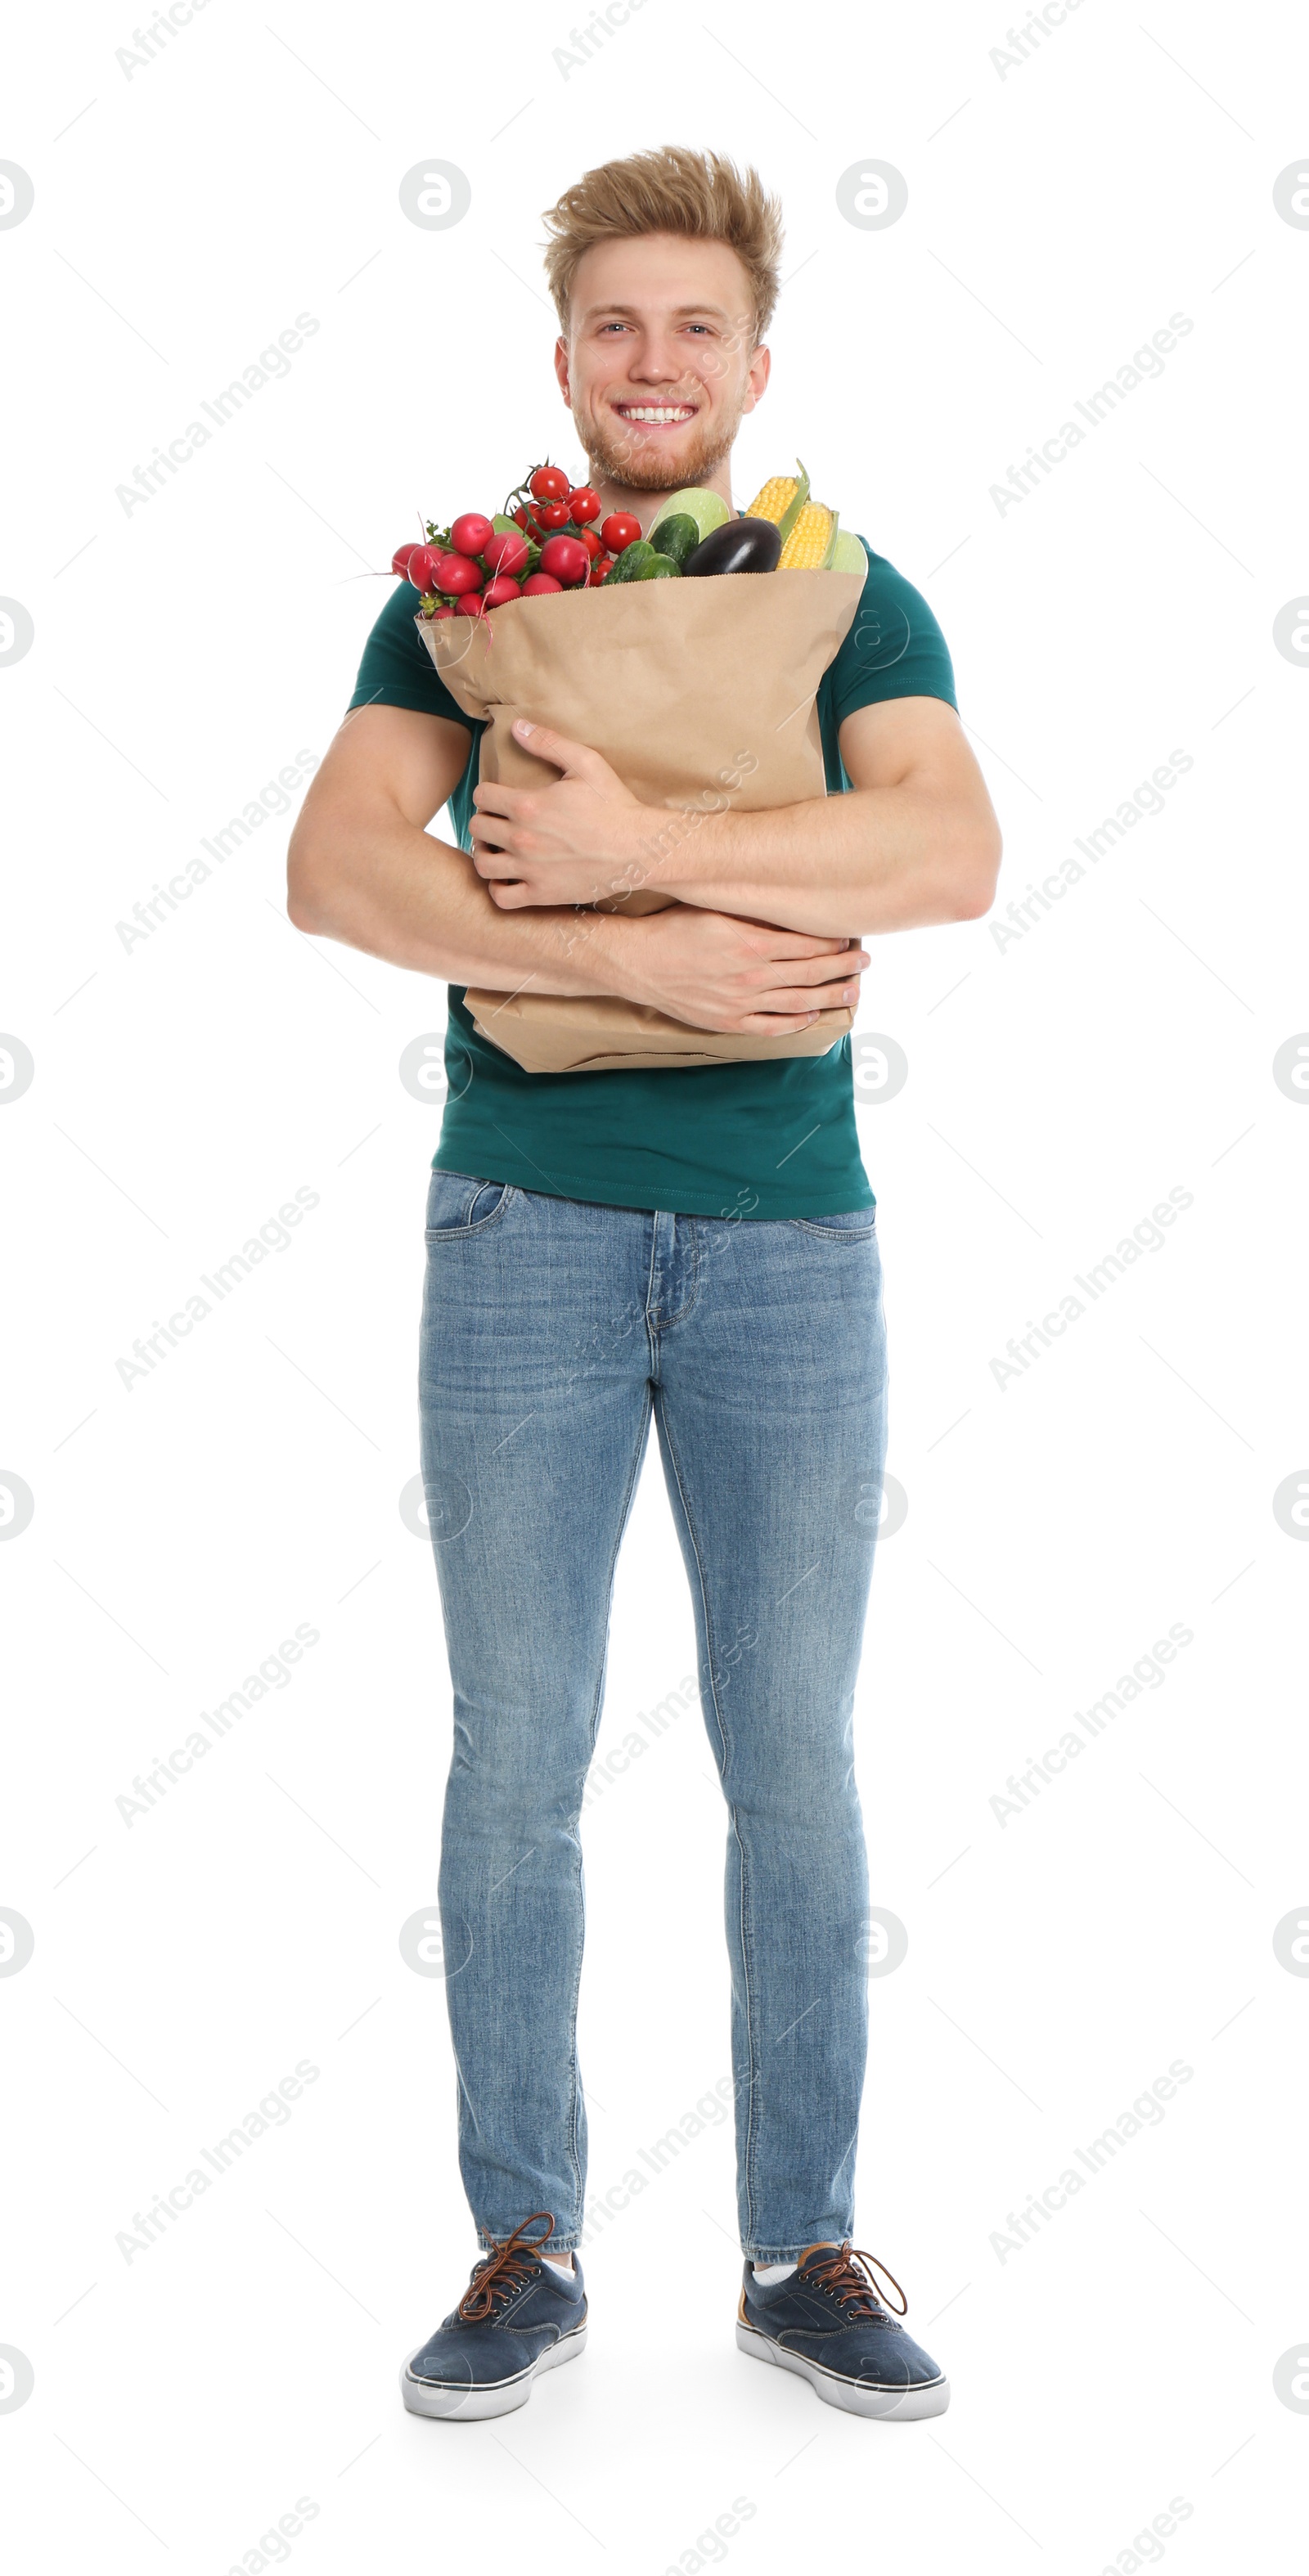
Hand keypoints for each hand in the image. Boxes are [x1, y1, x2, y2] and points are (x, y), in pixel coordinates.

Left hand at [470, 719, 659, 907]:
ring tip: (495, 849)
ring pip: (482, 864)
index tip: (498, 796)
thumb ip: (548, 743)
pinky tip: (508, 878)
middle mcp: (522, 839)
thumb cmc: (614, 804)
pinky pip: (502, 898)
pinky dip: (498, 888)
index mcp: (528, 805)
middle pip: (477, 828)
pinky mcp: (542, 894)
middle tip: (497, 821)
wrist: (639, 848)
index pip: (481, 796)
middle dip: (484, 820)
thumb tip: (516, 726)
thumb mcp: (585, 763)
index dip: (487, 793)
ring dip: (484, 853)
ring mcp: (530, 869)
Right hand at [614, 906, 868, 1034]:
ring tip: (852, 991)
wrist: (636, 962)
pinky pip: (770, 1027)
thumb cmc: (674, 928)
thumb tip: (791, 907)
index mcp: (752, 942)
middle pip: (812, 973)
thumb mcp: (717, 908)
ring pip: (798, 1002)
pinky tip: (811, 1015)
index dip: (834, 942)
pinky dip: (795, 1022)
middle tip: (865, 962)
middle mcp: (752, 975)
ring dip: (830, 996)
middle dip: (843, 968)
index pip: (808, 944)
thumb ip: (755, 913)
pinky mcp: (727, 1022)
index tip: (850, 936)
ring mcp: (741, 1002)